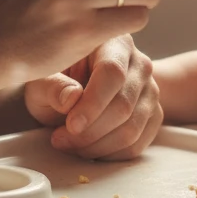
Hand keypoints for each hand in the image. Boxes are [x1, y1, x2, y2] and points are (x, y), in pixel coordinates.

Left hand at [23, 35, 162, 159]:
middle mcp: (140, 63)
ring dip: (96, 146)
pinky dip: (108, 155)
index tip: (71, 125)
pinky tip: (88, 148)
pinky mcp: (153, 115)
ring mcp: (150, 90)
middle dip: (89, 131)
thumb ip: (52, 86)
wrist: (76, 90)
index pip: (113, 72)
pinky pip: (137, 145)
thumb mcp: (43, 79)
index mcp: (114, 42)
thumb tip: (71, 98)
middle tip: (59, 138)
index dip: (93, 103)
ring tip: (70, 143)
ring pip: (131, 129)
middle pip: (123, 105)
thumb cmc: (58, 80)